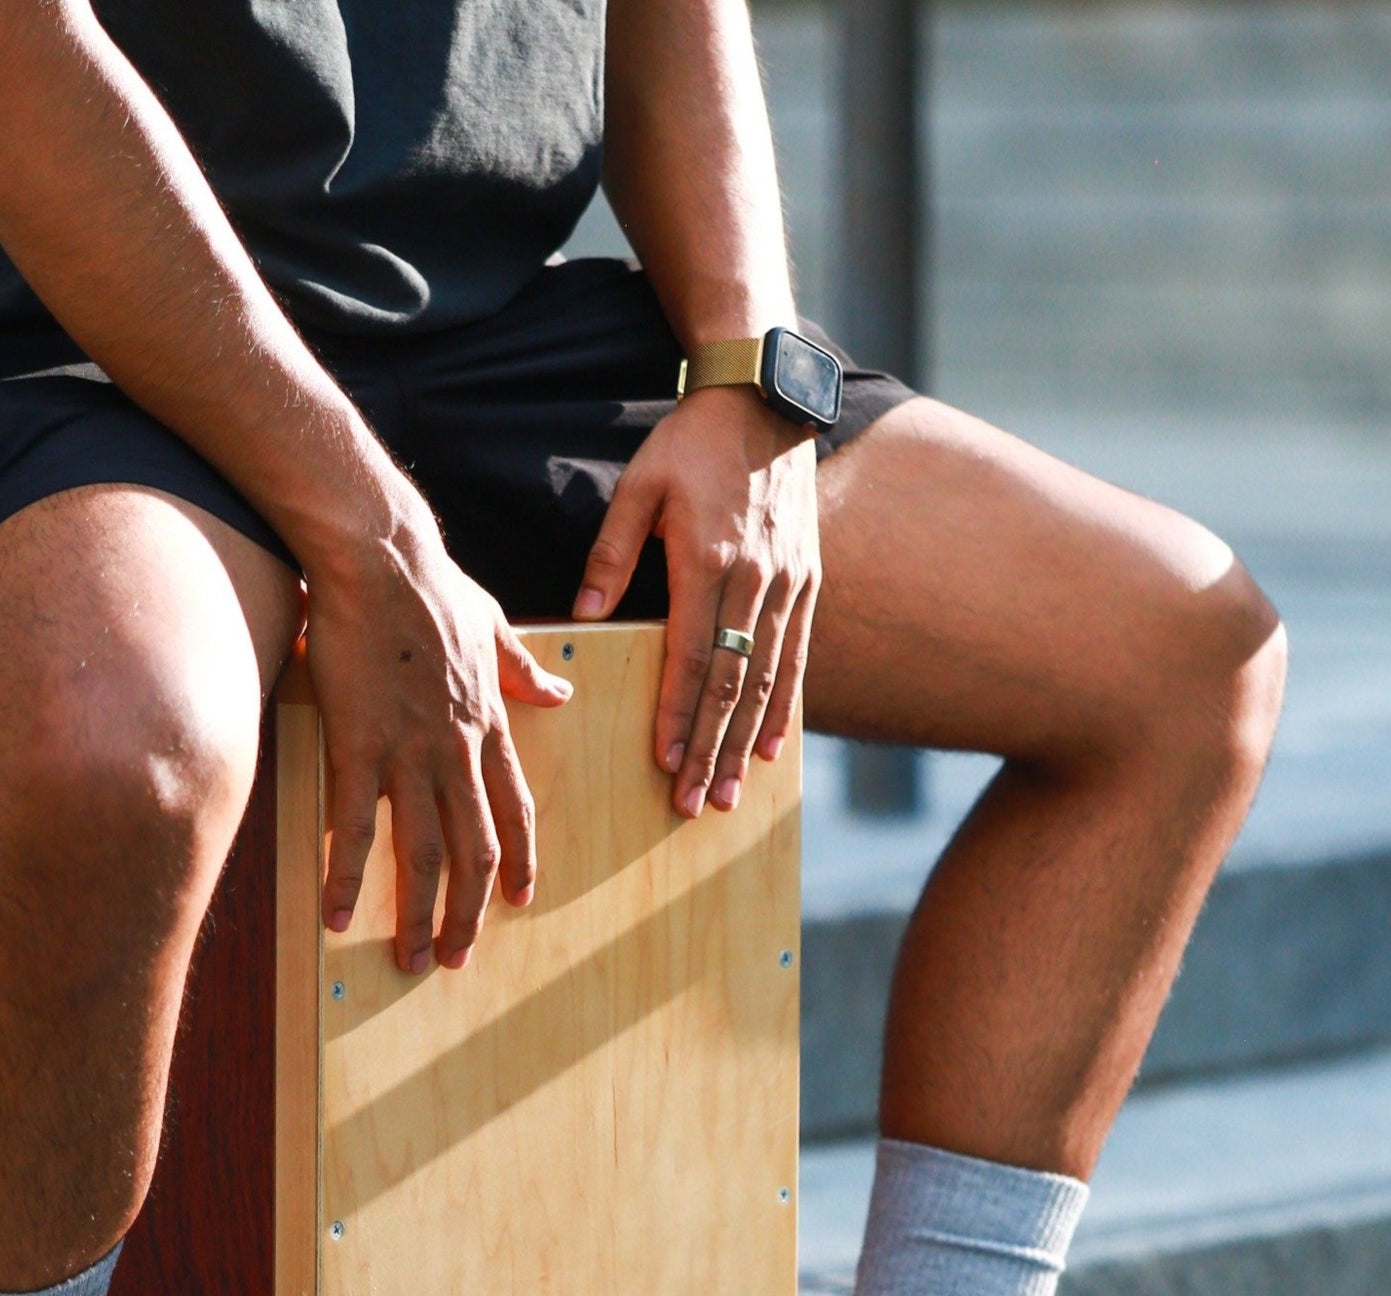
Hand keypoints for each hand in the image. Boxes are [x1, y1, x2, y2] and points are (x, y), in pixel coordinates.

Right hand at [304, 519, 571, 972]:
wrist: (381, 555)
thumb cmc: (430, 584)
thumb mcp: (494, 626)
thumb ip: (523, 669)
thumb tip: (560, 694)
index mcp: (489, 724)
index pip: (515, 809)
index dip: (519, 861)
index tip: (518, 900)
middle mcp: (458, 749)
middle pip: (476, 850)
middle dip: (470, 912)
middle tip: (458, 958)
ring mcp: (410, 751)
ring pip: (425, 853)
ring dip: (420, 914)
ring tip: (413, 959)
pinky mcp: (359, 744)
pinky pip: (356, 827)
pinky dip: (349, 877)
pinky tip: (341, 916)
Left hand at [573, 385, 819, 815]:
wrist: (766, 397)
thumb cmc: (692, 443)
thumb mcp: (640, 488)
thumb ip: (611, 556)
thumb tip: (582, 614)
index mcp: (709, 560)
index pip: (693, 656)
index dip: (680, 715)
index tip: (668, 763)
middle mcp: (756, 580)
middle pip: (733, 683)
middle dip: (713, 749)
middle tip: (699, 803)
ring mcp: (789, 584)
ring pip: (768, 680)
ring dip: (748, 742)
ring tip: (734, 792)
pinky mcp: (809, 582)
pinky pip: (797, 657)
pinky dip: (785, 706)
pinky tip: (772, 746)